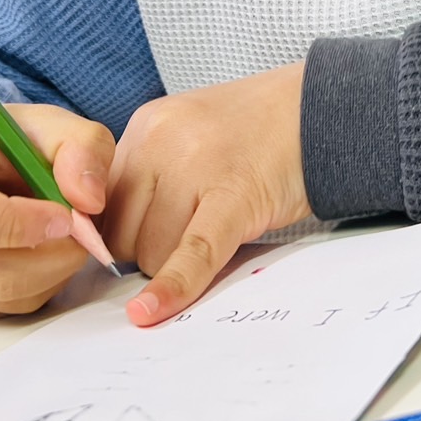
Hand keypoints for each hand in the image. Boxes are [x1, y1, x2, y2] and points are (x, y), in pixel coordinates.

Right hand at [0, 102, 114, 321]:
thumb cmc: (4, 141)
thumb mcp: (50, 123)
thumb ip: (81, 148)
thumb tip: (88, 202)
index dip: (14, 225)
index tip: (65, 217)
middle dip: (48, 254)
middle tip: (81, 231)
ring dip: (49, 273)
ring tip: (61, 237)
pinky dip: (34, 289)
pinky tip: (38, 255)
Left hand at [101, 64, 308, 326]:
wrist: (319, 107)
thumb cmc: (252, 131)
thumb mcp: (186, 132)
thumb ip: (148, 173)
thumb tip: (109, 242)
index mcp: (146, 124)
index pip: (101, 202)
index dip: (114, 235)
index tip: (126, 252)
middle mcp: (161, 140)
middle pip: (122, 232)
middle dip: (147, 251)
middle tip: (188, 234)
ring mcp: (196, 164)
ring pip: (152, 251)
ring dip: (175, 263)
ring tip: (214, 231)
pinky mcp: (236, 195)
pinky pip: (193, 252)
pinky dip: (172, 287)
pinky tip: (149, 312)